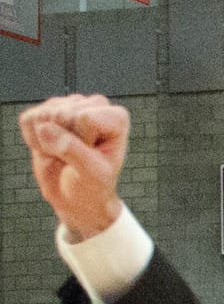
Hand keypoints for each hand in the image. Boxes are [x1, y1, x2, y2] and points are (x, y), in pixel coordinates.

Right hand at [18, 94, 129, 240]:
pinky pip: (27, 121)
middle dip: (62, 143)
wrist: (75, 197)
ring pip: (42, 117)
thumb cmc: (92, 186)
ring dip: (47, 144)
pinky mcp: (44, 111)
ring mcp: (68, 105)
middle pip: (61, 115)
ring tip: (63, 155)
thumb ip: (72, 150)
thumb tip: (44, 128)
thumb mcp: (91, 174)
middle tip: (75, 158)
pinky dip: (33, 141)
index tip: (91, 156)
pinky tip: (50, 149)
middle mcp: (93, 105)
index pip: (84, 118)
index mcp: (116, 118)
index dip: (82, 142)